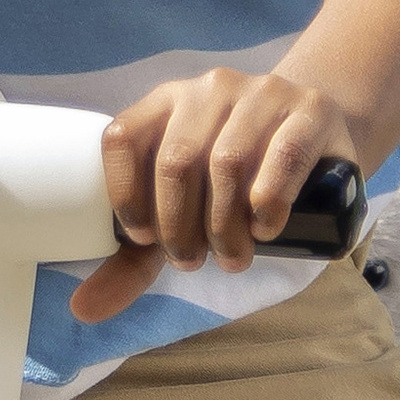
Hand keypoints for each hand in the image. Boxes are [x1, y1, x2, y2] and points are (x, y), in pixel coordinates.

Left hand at [70, 69, 361, 323]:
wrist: (316, 133)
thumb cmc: (237, 180)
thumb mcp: (184, 211)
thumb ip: (134, 259)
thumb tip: (83, 309)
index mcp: (165, 103)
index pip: (122, 138)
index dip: (125, 195)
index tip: (144, 239)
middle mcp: (209, 89)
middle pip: (176, 161)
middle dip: (178, 227)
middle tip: (192, 262)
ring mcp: (262, 93)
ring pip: (227, 162)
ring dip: (224, 226)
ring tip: (232, 258)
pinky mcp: (310, 110)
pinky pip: (282, 157)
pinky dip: (267, 204)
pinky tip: (265, 229)